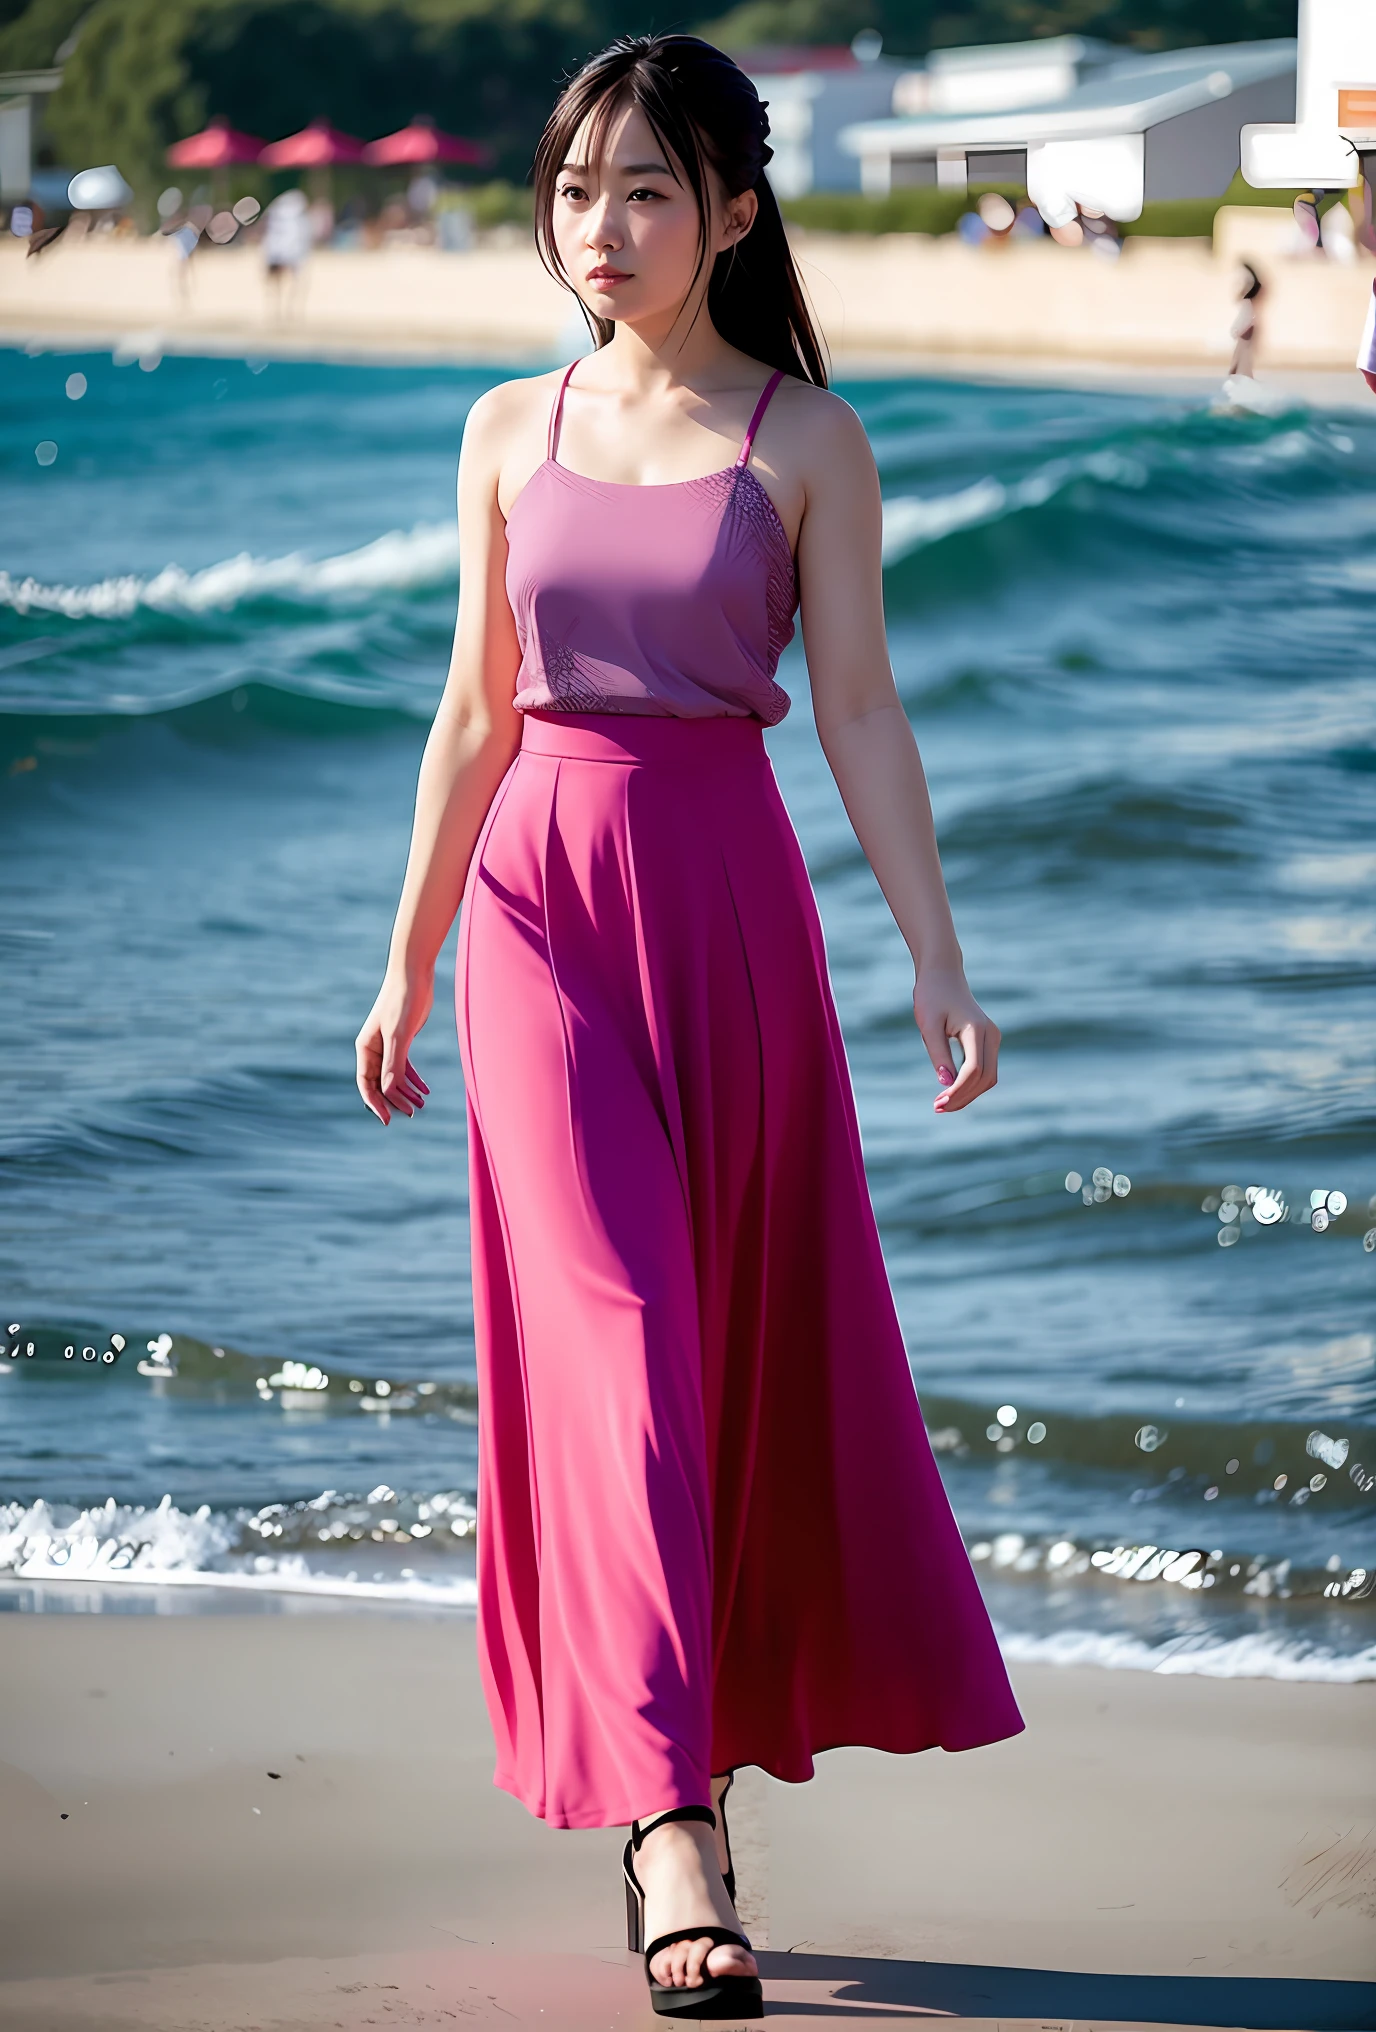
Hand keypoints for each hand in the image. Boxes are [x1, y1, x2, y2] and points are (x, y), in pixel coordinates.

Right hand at [355, 968, 433, 1125]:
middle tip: (411, 1113)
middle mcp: (374, 1048)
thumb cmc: (403, 1000)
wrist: (413, 974)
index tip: (388, 1120)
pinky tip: (425, 1090)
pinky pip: (404, 1066)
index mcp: (366, 1048)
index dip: (375, 1103)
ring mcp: (388, 1044)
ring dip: (406, 1092)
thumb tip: (388, 1091)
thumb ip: (394, 1063)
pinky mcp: (402, 1039)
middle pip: (380, 1083)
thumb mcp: (400, 1035)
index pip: (366, 1083)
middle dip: (394, 1100)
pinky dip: (414, 1079)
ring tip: (421, 1105)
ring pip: (394, 1076)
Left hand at [912, 967, 998, 1113]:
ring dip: (969, 1094)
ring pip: (989, 1077)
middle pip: (985, 1078)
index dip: (958, 1091)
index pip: (974, 1070)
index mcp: (976, 1029)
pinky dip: (971, 1085)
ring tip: (942, 1104)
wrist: (943, 975)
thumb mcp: (928, 1025)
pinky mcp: (988, 1041)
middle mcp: (990, 1034)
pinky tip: (951, 1092)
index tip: (938, 1103)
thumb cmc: (932, 997)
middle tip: (938, 1108)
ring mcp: (992, 1038)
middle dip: (964, 1097)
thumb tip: (946, 1083)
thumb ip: (938, 1053)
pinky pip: (985, 1070)